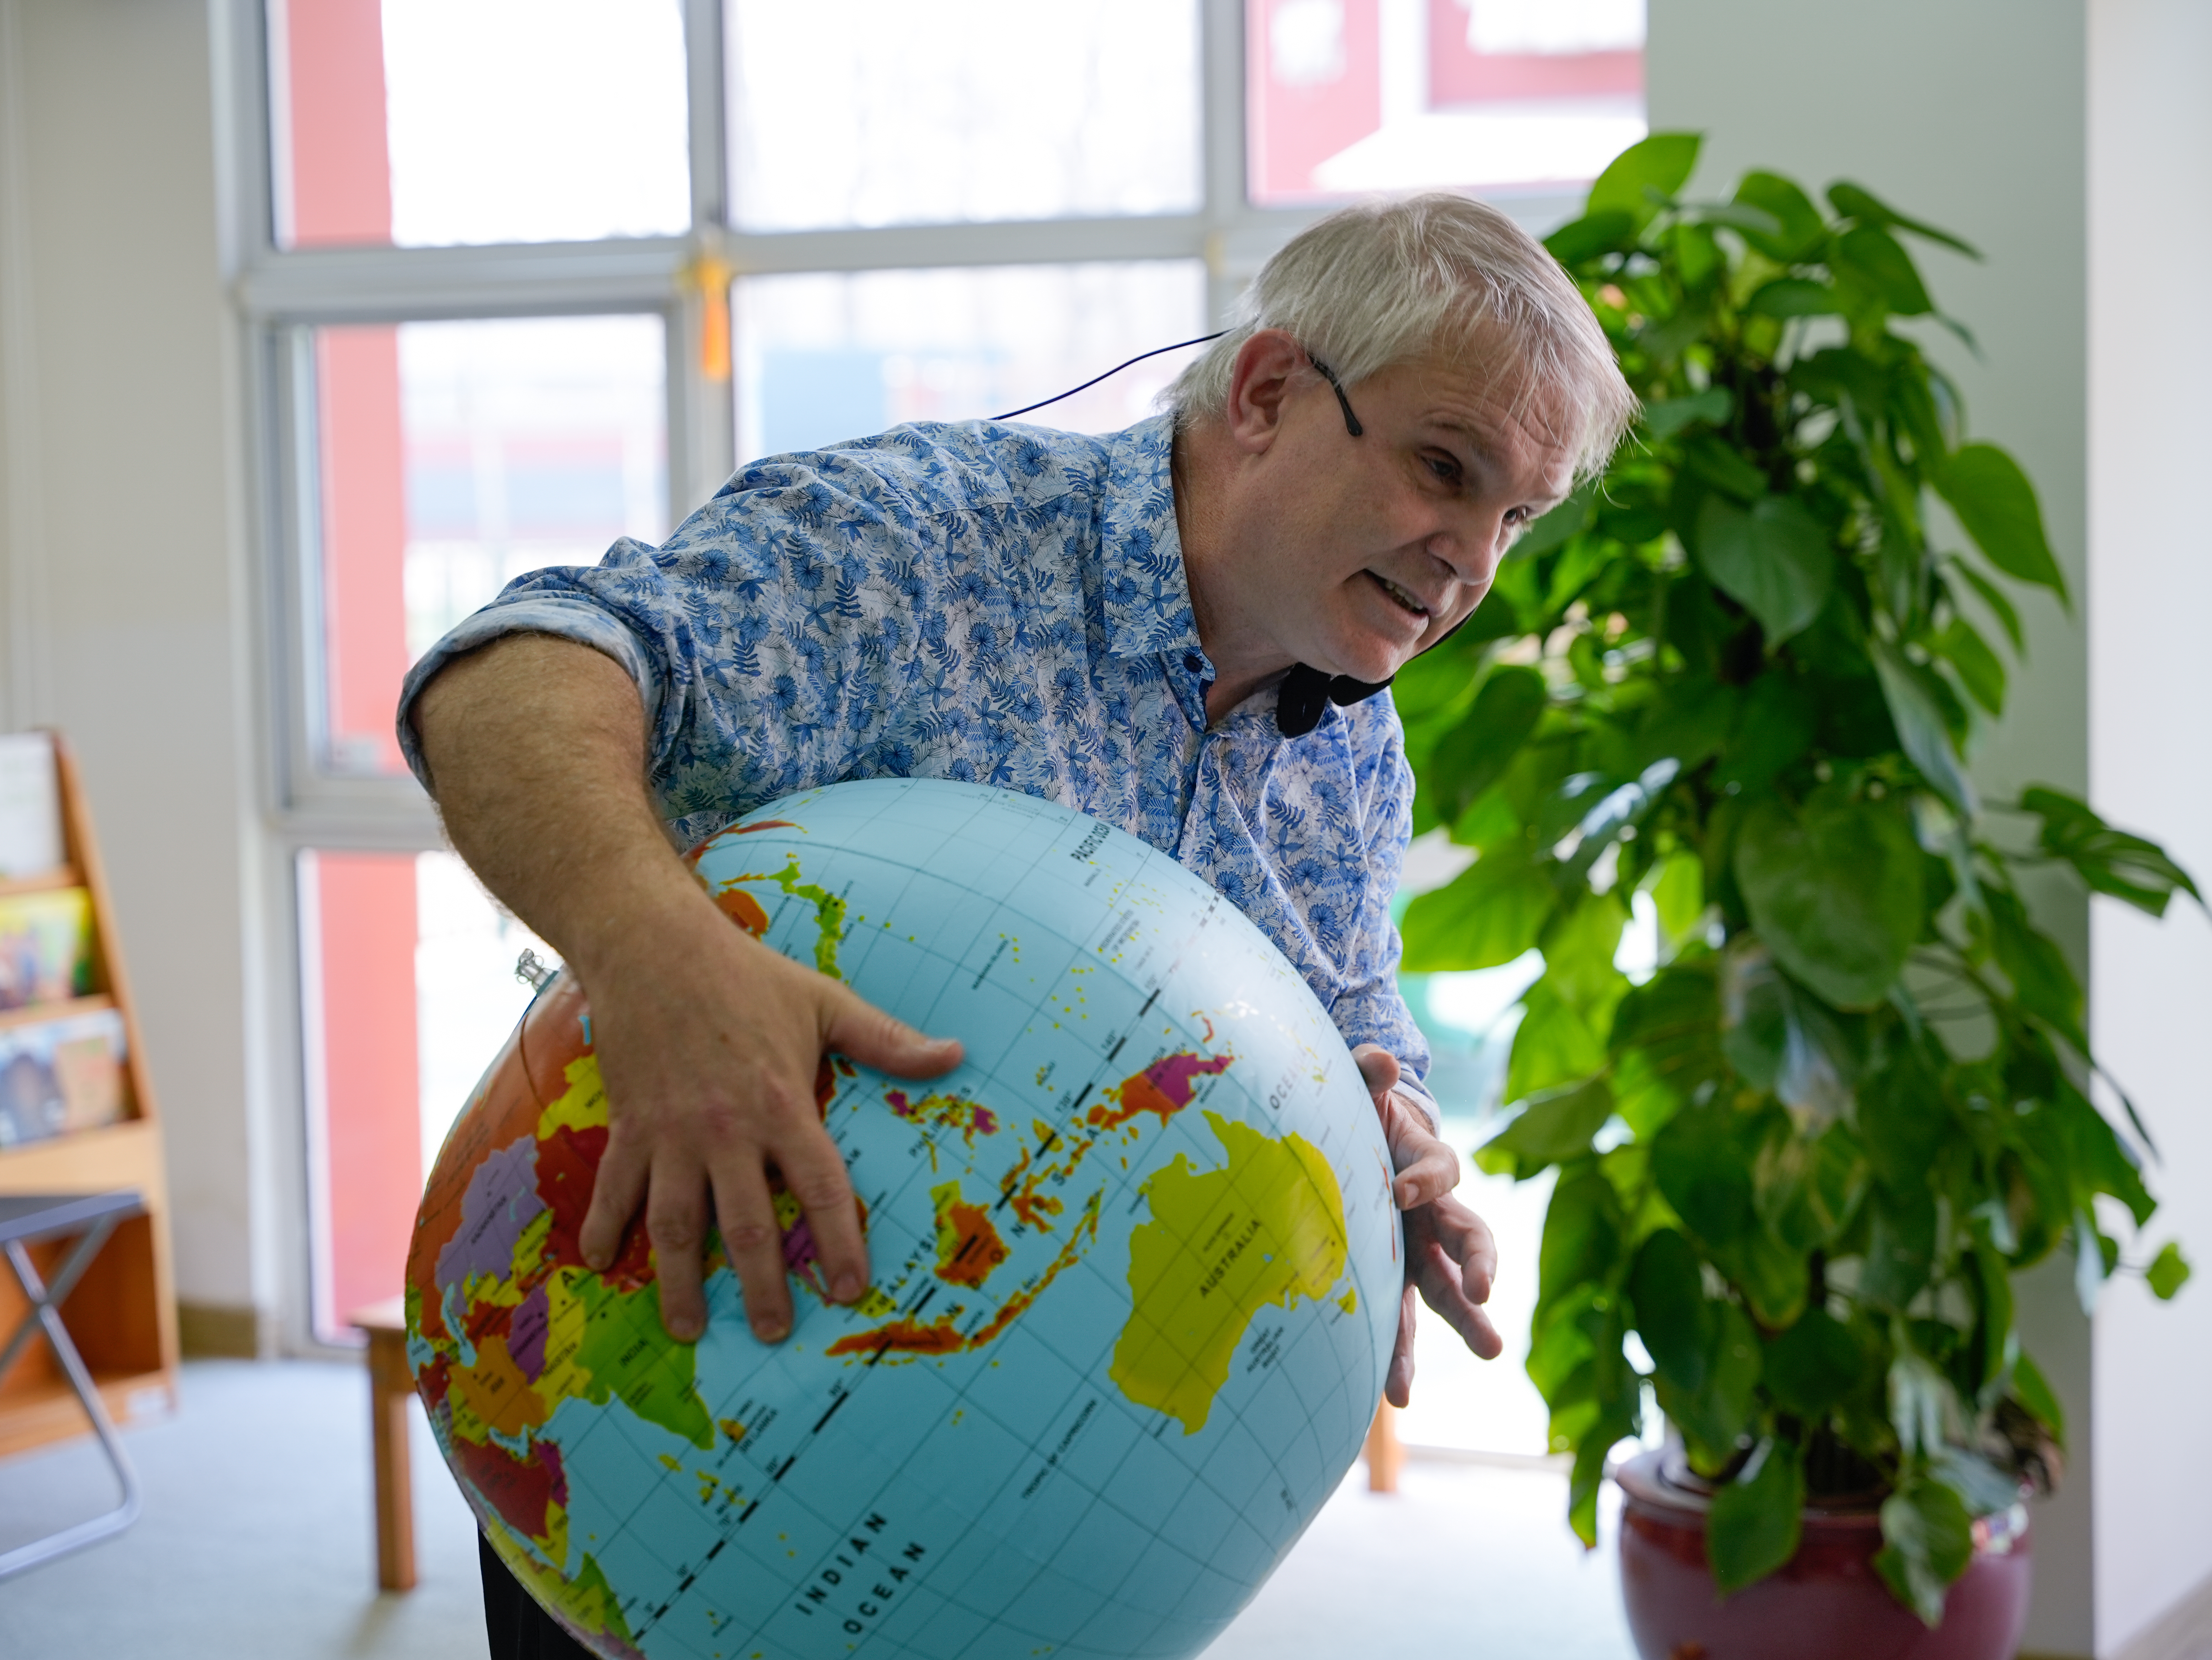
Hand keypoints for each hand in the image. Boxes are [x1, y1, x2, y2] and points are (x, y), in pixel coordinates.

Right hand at [575, 884, 961, 1344]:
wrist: (654, 946)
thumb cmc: (746, 976)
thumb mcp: (824, 1001)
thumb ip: (887, 1039)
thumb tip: (956, 1055)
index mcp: (782, 1106)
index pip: (821, 1188)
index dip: (838, 1242)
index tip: (848, 1288)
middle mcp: (726, 1131)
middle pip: (747, 1225)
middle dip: (760, 1285)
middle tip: (773, 1333)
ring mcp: (671, 1133)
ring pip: (675, 1223)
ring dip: (679, 1281)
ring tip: (688, 1330)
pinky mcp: (628, 1125)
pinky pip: (614, 1188)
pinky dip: (602, 1226)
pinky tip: (597, 1262)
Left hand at [1352, 1044, 1502, 1407]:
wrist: (1353, 1146)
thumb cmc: (1360, 1115)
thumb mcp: (1359, 1092)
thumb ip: (1366, 1074)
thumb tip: (1377, 1057)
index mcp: (1424, 1163)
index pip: (1439, 1170)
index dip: (1424, 1178)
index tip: (1398, 1190)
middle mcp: (1431, 1214)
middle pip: (1468, 1238)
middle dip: (1480, 1265)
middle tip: (1487, 1292)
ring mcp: (1415, 1253)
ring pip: (1447, 1290)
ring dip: (1466, 1320)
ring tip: (1490, 1350)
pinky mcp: (1391, 1283)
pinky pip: (1400, 1321)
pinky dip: (1397, 1357)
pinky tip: (1393, 1396)